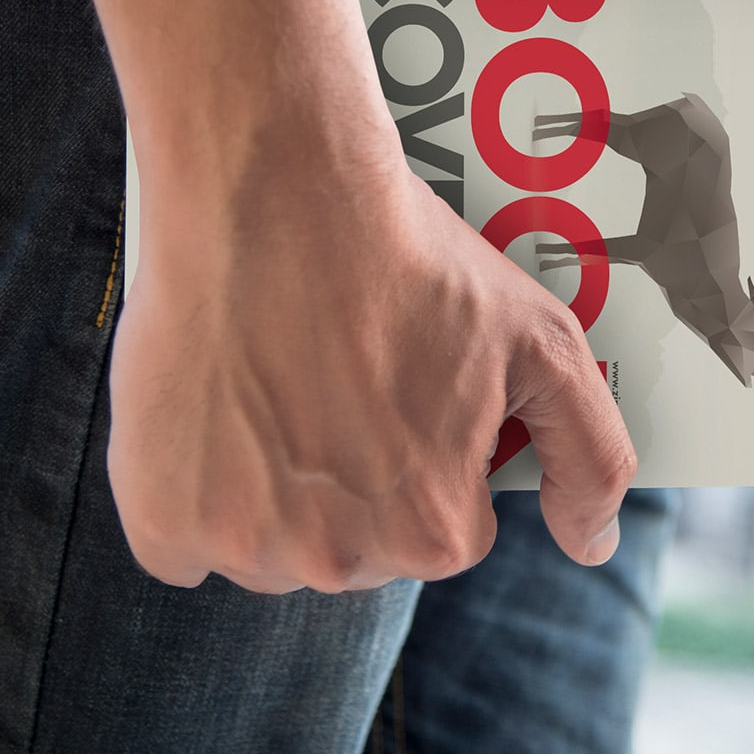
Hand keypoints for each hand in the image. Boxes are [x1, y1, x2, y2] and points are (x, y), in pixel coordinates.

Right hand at [110, 151, 632, 591]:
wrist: (275, 191)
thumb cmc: (411, 260)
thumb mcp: (545, 343)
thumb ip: (591, 457)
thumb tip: (591, 547)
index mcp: (438, 534)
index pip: (444, 530)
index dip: (428, 455)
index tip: (398, 387)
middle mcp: (342, 562)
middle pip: (353, 549)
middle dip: (351, 482)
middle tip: (332, 378)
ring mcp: (246, 547)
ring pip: (266, 550)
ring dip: (268, 493)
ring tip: (271, 385)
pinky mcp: (162, 519)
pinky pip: (177, 545)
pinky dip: (188, 495)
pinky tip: (211, 413)